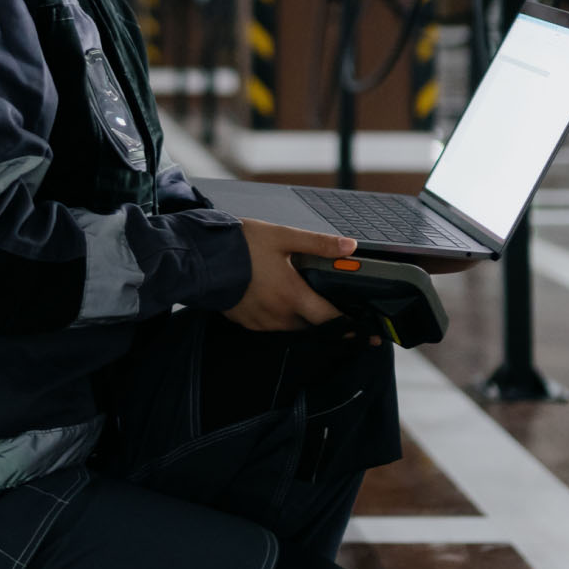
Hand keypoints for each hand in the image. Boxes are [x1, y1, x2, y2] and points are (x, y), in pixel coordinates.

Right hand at [222, 217, 357, 331]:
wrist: (202, 257)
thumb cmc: (240, 246)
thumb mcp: (283, 237)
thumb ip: (319, 244)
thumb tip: (350, 247)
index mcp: (292, 296)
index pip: (330, 320)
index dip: (351, 326)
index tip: (367, 331)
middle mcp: (278, 315)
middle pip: (312, 325)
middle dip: (323, 318)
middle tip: (331, 306)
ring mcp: (261, 322)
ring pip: (291, 326)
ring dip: (300, 316)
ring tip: (299, 296)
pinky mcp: (246, 322)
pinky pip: (270, 325)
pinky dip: (278, 315)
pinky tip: (274, 298)